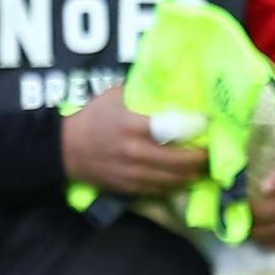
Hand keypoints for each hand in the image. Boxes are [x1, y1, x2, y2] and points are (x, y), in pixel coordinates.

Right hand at [59, 93, 208, 198]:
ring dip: (192, 174)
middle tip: (211, 151)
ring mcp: (132, 173)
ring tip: (202, 167)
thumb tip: (169, 84)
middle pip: (179, 160)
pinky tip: (183, 178)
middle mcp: (135, 152)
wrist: (63, 149)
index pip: (175, 129)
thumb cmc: (91, 118)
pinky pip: (159, 189)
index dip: (196, 128)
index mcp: (133, 126)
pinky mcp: (128, 187)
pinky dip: (175, 185)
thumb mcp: (113, 96)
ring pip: (172, 179)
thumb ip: (141, 92)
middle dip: (200, 158)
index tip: (208, 123)